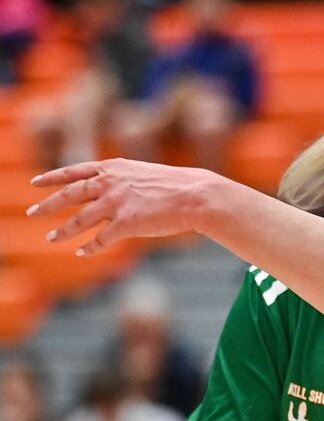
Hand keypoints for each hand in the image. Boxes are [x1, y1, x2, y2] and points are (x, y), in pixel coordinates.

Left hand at [27, 158, 211, 255]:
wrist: (195, 196)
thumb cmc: (177, 187)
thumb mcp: (144, 175)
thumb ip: (125, 181)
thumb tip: (114, 192)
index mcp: (113, 168)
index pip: (75, 171)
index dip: (53, 177)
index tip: (36, 182)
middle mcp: (109, 183)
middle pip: (70, 195)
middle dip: (48, 204)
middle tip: (32, 212)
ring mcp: (116, 203)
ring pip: (80, 219)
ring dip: (63, 231)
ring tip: (51, 238)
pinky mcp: (125, 224)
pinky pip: (100, 239)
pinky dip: (89, 247)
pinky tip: (80, 252)